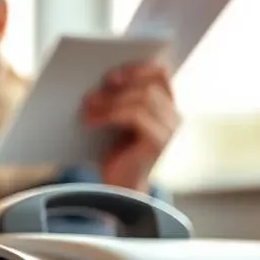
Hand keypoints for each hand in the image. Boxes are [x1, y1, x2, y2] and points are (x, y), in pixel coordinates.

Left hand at [81, 61, 179, 192]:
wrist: (119, 191)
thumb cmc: (116, 155)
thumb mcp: (117, 122)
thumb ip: (119, 99)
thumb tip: (101, 78)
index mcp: (166, 106)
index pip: (160, 73)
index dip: (136, 68)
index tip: (110, 73)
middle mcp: (174, 115)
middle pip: (150, 84)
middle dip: (119, 84)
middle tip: (91, 91)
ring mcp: (169, 129)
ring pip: (142, 98)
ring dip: (109, 100)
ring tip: (86, 106)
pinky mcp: (158, 141)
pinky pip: (134, 115)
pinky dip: (108, 114)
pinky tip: (89, 121)